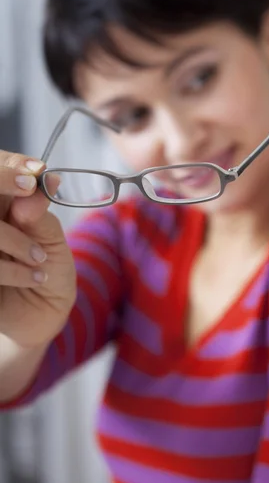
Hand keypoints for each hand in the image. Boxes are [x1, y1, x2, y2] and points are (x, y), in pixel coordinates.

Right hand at [0, 151, 75, 346]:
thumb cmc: (48, 270)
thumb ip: (40, 214)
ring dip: (17, 240)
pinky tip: (35, 277)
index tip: (33, 172)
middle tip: (28, 196)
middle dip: (5, 184)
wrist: (41, 314)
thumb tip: (39, 184)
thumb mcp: (51, 240)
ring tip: (40, 259)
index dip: (9, 168)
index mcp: (3, 206)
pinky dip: (15, 270)